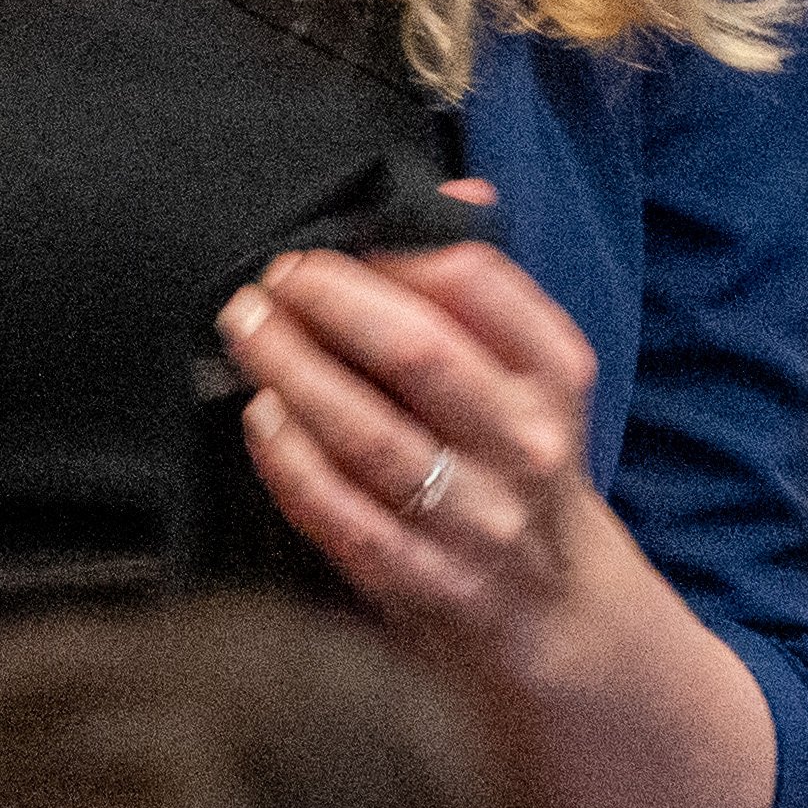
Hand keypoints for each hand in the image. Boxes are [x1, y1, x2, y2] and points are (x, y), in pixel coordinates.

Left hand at [216, 213, 613, 677]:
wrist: (560, 615)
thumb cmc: (522, 471)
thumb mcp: (534, 378)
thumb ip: (488, 292)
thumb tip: (456, 192)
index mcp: (554, 378)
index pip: (476, 284)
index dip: (394, 252)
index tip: (335, 244)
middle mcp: (526, 446)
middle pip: (418, 353)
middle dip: (329, 303)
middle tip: (270, 279)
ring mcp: (479, 523)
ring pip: (372, 436)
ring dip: (294, 373)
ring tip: (247, 332)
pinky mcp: (429, 585)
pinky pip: (346, 517)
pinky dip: (293, 463)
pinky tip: (260, 420)